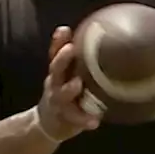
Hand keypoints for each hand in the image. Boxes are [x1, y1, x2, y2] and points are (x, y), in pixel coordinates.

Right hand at [35, 26, 101, 141]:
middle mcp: (56, 83)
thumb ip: (81, 62)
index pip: (55, 53)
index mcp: (59, 71)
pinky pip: (75, 118)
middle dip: (62, 58)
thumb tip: (106, 39)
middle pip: (56, 68)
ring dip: (68, 88)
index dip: (58, 41)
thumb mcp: (69, 76)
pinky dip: (84, 119)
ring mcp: (58, 101)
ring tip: (77, 84)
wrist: (48, 123)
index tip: (64, 30)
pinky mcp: (65, 118)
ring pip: (61, 94)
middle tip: (71, 49)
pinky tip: (94, 121)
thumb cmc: (65, 93)